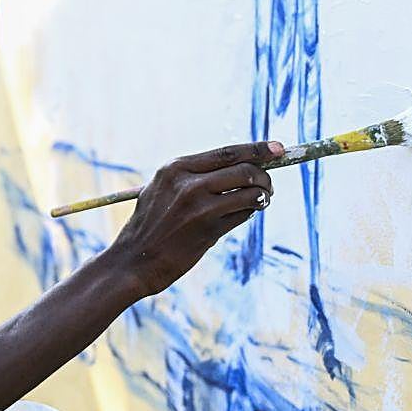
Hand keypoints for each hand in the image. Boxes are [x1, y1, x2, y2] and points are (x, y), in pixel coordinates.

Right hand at [106, 140, 281, 296]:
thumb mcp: (161, 190)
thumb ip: (192, 176)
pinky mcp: (209, 229)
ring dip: (262, 195)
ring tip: (261, 199)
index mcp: (175, 168)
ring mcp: (199, 207)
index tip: (278, 148)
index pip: (227, 152)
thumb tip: (237, 165)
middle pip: (244, 169)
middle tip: (268, 185)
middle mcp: (188, 183)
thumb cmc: (150, 226)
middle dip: (264, 175)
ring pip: (249, 191)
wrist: (133, 262)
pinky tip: (245, 213)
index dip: (257, 149)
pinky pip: (243, 214)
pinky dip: (250, 211)